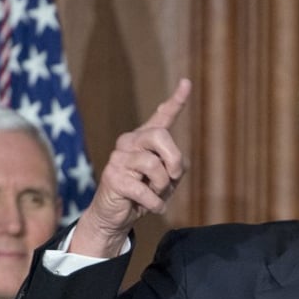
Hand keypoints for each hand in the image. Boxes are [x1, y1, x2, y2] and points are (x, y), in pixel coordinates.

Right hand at [71, 78, 191, 256]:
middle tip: (173, 177)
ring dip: (162, 187)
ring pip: (154, 165)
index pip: (162, 116)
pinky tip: (152, 207)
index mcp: (144, 140)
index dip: (176, 101)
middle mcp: (129, 142)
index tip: (186, 83)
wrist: (116, 215)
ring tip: (155, 194)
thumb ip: (175, 166)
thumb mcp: (167, 180)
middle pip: (160, 136)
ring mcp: (118, 158)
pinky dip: (155, 203)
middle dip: (174, 160)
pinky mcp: (112, 177)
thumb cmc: (144, 194)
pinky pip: (145, 190)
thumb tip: (175, 165)